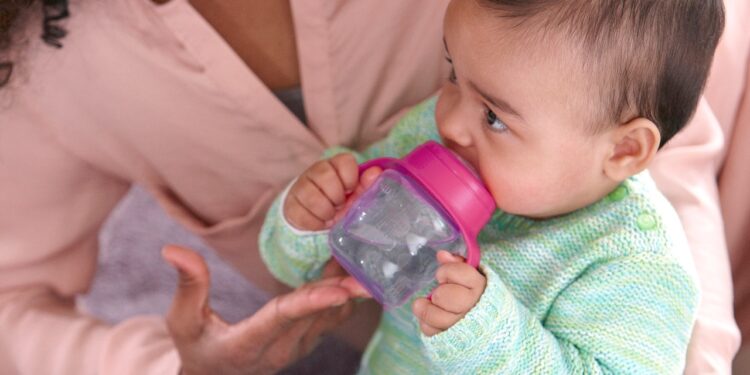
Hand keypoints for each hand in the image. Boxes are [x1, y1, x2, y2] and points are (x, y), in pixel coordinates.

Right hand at [161, 245, 367, 374]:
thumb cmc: (196, 346)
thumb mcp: (182, 321)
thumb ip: (187, 285)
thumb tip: (172, 249)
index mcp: (248, 345)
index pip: (282, 320)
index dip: (310, 304)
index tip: (336, 290)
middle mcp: (280, 350)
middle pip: (315, 316)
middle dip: (343, 291)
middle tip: (368, 269)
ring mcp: (298, 348)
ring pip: (330, 316)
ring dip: (349, 289)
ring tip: (371, 260)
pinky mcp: (308, 341)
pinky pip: (332, 316)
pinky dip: (346, 293)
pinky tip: (358, 267)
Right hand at [284, 153, 380, 230]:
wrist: (316, 217)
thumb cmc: (340, 203)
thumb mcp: (355, 196)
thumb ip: (366, 186)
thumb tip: (377, 172)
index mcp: (335, 165)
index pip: (344, 161)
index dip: (349, 179)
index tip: (350, 190)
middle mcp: (316, 171)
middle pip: (325, 176)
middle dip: (336, 197)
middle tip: (339, 205)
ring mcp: (301, 186)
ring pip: (312, 196)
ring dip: (326, 211)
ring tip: (330, 214)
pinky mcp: (291, 203)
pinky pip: (303, 214)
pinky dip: (315, 223)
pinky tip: (319, 221)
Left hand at [412, 251, 485, 336]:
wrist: (493, 327)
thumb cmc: (477, 296)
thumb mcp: (473, 277)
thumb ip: (458, 265)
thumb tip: (442, 255)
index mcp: (481, 287)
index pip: (460, 273)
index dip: (447, 272)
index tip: (443, 276)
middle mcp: (474, 308)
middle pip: (446, 296)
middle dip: (439, 293)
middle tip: (438, 294)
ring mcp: (464, 327)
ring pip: (437, 317)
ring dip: (426, 309)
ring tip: (424, 304)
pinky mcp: (451, 341)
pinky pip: (430, 331)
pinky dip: (426, 323)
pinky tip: (430, 319)